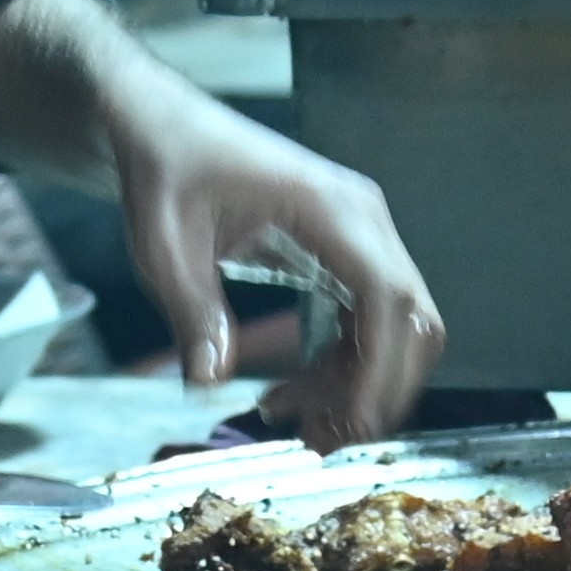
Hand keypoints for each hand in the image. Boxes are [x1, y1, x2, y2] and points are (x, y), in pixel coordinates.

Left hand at [0, 0, 449, 444]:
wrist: (159, 128)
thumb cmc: (165, 169)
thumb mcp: (163, 244)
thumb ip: (191, 311)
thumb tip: (209, 382)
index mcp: (330, 208)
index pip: (388, 298)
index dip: (381, 369)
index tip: (351, 424)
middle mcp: (361, 220)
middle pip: (411, 320)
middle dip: (378, 390)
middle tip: (319, 442)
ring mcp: (358, 236)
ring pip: (396, 329)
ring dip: (360, 385)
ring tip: (299, 426)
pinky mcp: (343, 253)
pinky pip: (368, 322)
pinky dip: (345, 365)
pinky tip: (296, 394)